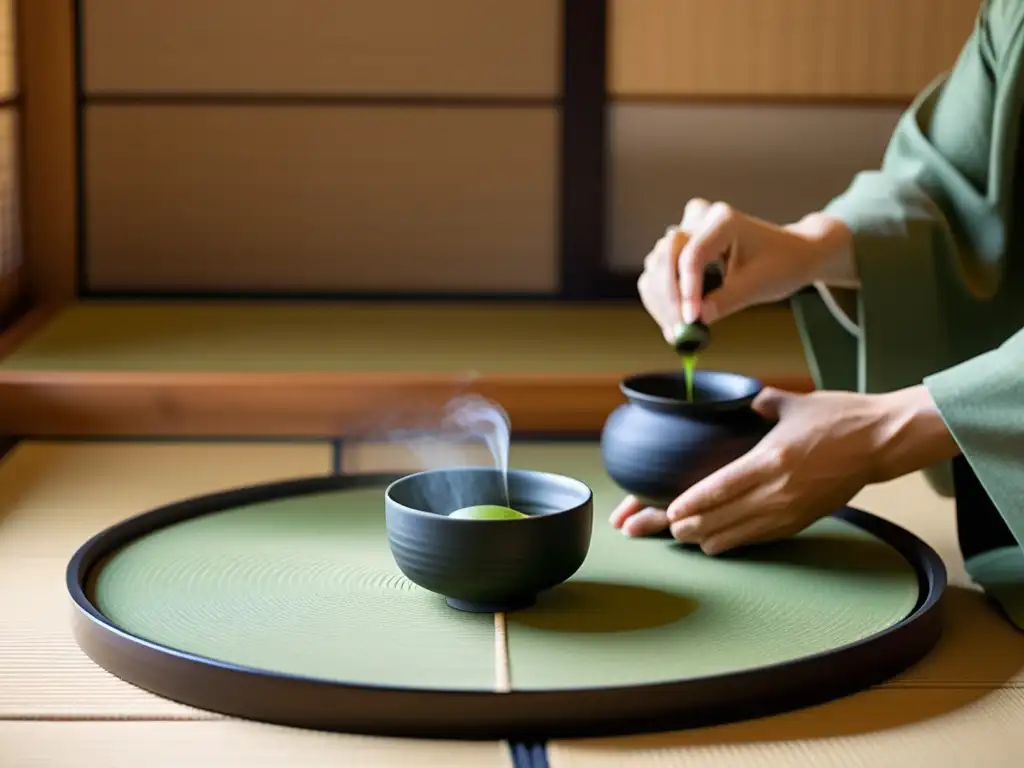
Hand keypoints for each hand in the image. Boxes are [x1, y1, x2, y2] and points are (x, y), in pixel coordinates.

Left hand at [609, 385, 959, 553]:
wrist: (882, 442)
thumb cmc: (838, 417)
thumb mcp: (792, 403)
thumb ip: (758, 403)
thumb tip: (738, 401)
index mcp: (771, 459)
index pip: (720, 488)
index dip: (690, 504)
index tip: (667, 511)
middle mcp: (778, 491)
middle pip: (720, 518)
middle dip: (684, 526)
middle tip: (656, 527)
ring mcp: (790, 510)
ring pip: (736, 535)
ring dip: (704, 537)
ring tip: (678, 535)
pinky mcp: (801, 521)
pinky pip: (758, 539)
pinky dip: (732, 541)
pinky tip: (712, 542)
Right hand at [637, 199, 855, 340]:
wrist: (790, 254)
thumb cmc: (781, 264)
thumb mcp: (759, 285)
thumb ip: (726, 300)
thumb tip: (697, 320)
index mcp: (724, 220)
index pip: (693, 254)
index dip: (688, 289)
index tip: (690, 320)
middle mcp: (699, 218)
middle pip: (667, 255)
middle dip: (670, 295)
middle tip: (678, 329)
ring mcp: (686, 231)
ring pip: (656, 265)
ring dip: (661, 300)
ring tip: (677, 330)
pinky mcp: (679, 247)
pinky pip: (657, 272)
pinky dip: (660, 298)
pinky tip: (672, 322)